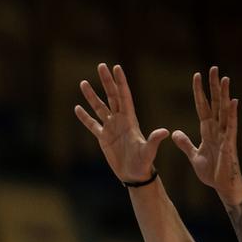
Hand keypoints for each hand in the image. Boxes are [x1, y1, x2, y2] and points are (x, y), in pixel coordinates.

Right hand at [75, 63, 168, 182]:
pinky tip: (77, 108)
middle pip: (111, 96)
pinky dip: (84, 117)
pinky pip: (92, 124)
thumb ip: (154, 140)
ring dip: (91, 96)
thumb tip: (164, 132)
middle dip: (106, 81)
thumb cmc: (144, 163)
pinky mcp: (103, 138)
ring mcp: (111, 128)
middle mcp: (120, 120)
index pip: (124, 96)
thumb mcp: (149, 151)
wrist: (135, 175)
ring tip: (83, 82)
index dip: (120, 82)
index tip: (116, 67)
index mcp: (130, 120)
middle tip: (101, 65)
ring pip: (99, 108)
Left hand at [171, 67, 241, 204]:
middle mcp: (218, 129)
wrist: (222, 186)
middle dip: (213, 87)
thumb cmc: (212, 171)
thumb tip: (174, 132)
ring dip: (224, 95)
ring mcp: (224, 135)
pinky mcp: (229, 144)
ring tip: (224, 78)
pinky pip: (231, 127)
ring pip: (224, 111)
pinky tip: (233, 101)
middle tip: (213, 68)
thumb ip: (185, 143)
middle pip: (215, 104)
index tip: (197, 76)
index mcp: (208, 131)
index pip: (203, 107)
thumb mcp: (193, 155)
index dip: (199, 92)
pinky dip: (232, 114)